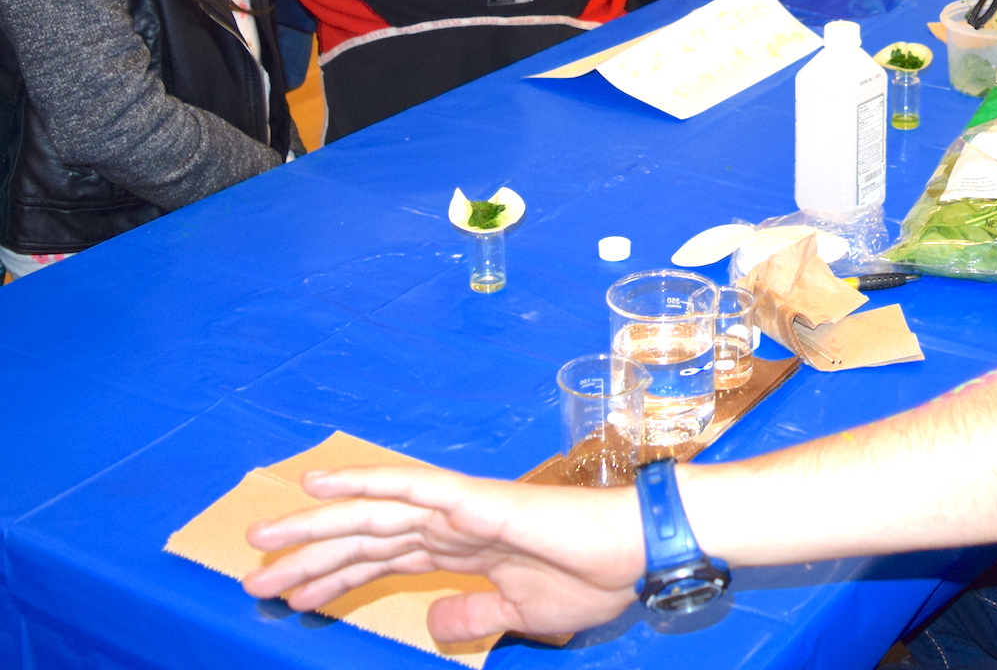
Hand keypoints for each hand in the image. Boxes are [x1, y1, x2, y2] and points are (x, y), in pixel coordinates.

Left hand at [242, 464, 641, 641]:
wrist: (634, 552)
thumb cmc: (593, 577)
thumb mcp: (520, 612)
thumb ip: (473, 613)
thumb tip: (432, 623)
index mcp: (463, 549)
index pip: (383, 561)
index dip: (336, 578)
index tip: (291, 599)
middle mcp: (451, 523)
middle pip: (365, 539)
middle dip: (308, 557)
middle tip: (251, 577)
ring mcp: (458, 508)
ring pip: (372, 516)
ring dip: (314, 528)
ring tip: (262, 540)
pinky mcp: (472, 500)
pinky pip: (409, 488)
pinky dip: (363, 485)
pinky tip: (320, 485)